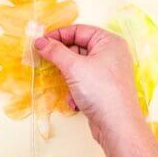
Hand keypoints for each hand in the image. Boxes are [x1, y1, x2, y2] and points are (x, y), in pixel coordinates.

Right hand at [34, 24, 145, 145]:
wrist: (117, 126)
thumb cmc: (102, 92)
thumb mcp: (74, 67)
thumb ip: (55, 51)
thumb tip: (41, 42)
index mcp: (109, 42)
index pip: (79, 30)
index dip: (58, 35)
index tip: (41, 42)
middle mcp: (111, 55)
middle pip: (78, 48)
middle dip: (62, 60)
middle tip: (46, 63)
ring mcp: (107, 72)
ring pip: (78, 67)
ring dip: (67, 78)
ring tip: (66, 86)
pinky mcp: (103, 89)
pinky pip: (83, 82)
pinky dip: (74, 90)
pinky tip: (74, 101)